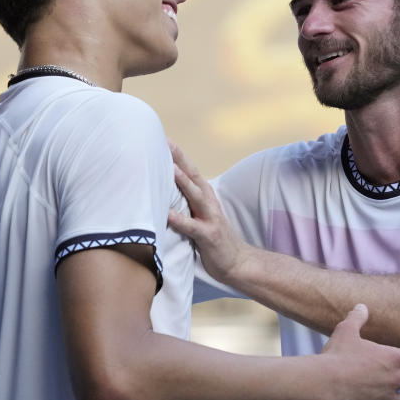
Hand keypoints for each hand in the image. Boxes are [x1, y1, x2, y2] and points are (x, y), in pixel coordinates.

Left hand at [167, 140, 249, 284]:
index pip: (190, 170)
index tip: (162, 138)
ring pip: (196, 196)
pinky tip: (168, 215)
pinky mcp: (209, 236)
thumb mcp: (199, 214)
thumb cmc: (212, 237)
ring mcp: (211, 218)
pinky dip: (180, 220)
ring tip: (169, 169)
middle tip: (164, 143)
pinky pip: (193, 227)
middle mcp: (209, 202)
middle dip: (179, 159)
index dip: (177, 154)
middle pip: (193, 175)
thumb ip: (186, 200)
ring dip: (183, 182)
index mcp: (205, 195)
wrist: (237, 261)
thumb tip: (163, 188)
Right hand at [320, 304, 399, 399]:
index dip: (398, 358)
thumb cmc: (338, 354)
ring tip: (373, 395)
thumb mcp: (346, 330)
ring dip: (388, 399)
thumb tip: (361, 306)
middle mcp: (395, 379)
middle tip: (381, 378)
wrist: (326, 381)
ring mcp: (387, 399)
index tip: (387, 359)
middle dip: (397, 380)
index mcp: (392, 358)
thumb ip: (357, 318)